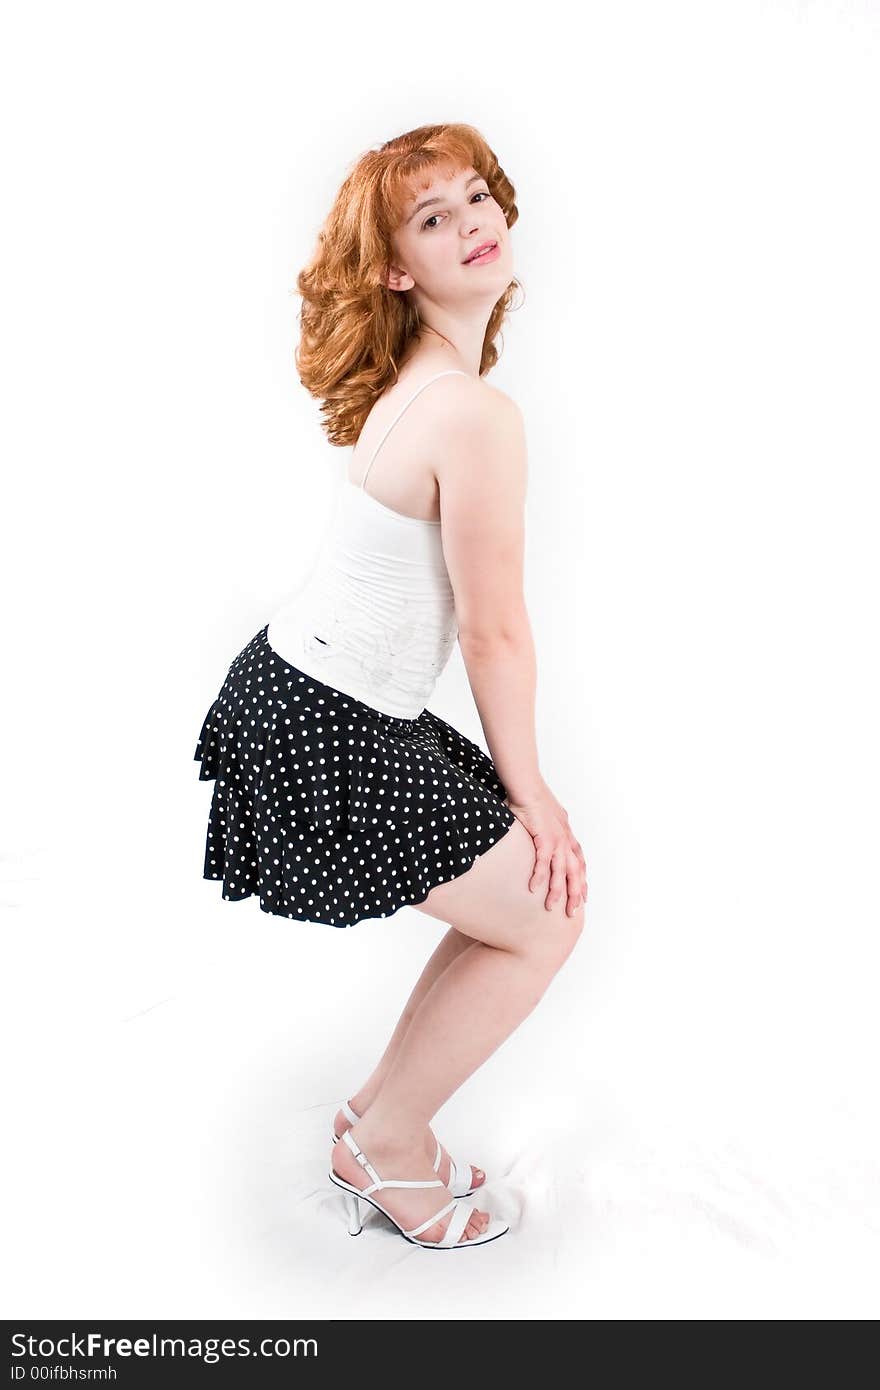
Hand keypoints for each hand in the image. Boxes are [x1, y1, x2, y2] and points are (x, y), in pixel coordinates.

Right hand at [505, 785, 587, 917]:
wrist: (526, 784)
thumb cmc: (531, 798)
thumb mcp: (545, 817)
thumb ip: (546, 829)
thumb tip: (539, 836)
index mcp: (566, 834)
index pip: (579, 862)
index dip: (581, 880)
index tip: (582, 896)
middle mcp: (565, 839)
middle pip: (575, 872)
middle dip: (575, 893)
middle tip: (572, 912)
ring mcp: (556, 838)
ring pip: (561, 871)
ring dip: (557, 890)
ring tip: (552, 907)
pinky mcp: (544, 836)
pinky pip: (543, 861)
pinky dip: (540, 875)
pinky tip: (534, 889)